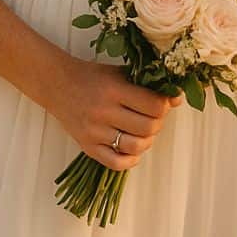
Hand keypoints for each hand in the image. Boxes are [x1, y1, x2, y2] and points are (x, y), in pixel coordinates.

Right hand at [44, 52, 181, 170]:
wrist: (59, 85)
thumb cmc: (94, 77)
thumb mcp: (121, 73)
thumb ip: (148, 84)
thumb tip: (177, 99)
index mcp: (115, 90)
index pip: (154, 105)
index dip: (166, 105)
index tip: (164, 102)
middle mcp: (104, 112)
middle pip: (148, 127)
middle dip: (158, 123)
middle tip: (154, 117)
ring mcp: (95, 132)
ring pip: (136, 147)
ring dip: (147, 140)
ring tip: (143, 131)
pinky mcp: (87, 147)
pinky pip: (116, 163)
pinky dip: (131, 159)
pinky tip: (133, 149)